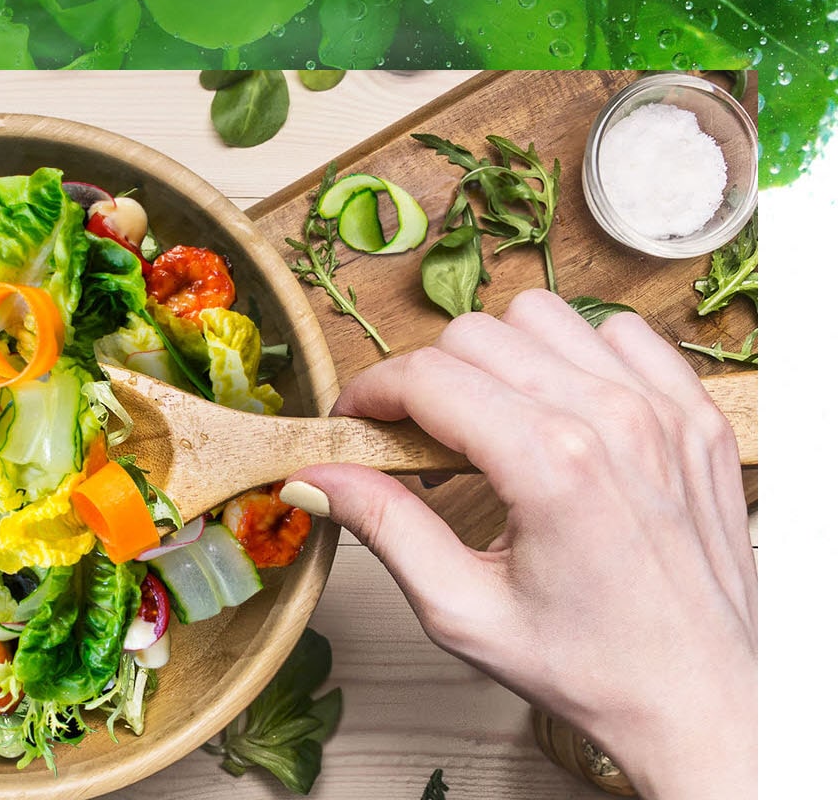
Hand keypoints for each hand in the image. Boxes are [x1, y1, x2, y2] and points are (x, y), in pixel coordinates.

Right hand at [283, 290, 754, 799]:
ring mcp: (662, 410)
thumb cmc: (590, 667)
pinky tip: (564, 410)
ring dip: (501, 357)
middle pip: (474, 335)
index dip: (370, 391)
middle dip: (428, 378)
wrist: (706, 702)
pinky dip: (579, 355)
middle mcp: (611, 420)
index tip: (353, 420)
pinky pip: (620, 332)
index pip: (426, 377)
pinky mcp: (695, 414)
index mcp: (550, 467)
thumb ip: (384, 527)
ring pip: (542, 317)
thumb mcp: (464, 611)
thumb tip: (312, 478)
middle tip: (420, 439)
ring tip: (494, 420)